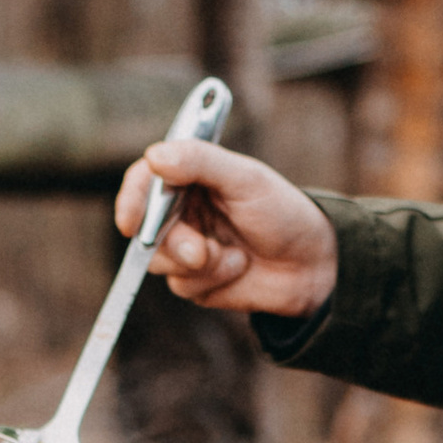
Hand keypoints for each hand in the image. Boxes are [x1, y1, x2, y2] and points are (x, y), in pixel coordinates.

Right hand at [114, 136, 337, 316]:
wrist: (312, 265)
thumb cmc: (282, 213)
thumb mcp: (245, 179)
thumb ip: (200, 162)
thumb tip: (154, 157)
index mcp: (190, 177)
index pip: (143, 182)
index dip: (131, 200)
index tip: (130, 222)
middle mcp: (182, 211)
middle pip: (143, 227)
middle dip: (171, 243)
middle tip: (201, 253)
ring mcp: (186, 246)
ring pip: (159, 262)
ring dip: (196, 264)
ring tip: (234, 258)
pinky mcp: (196, 280)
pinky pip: (182, 285)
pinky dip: (211, 281)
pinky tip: (239, 269)